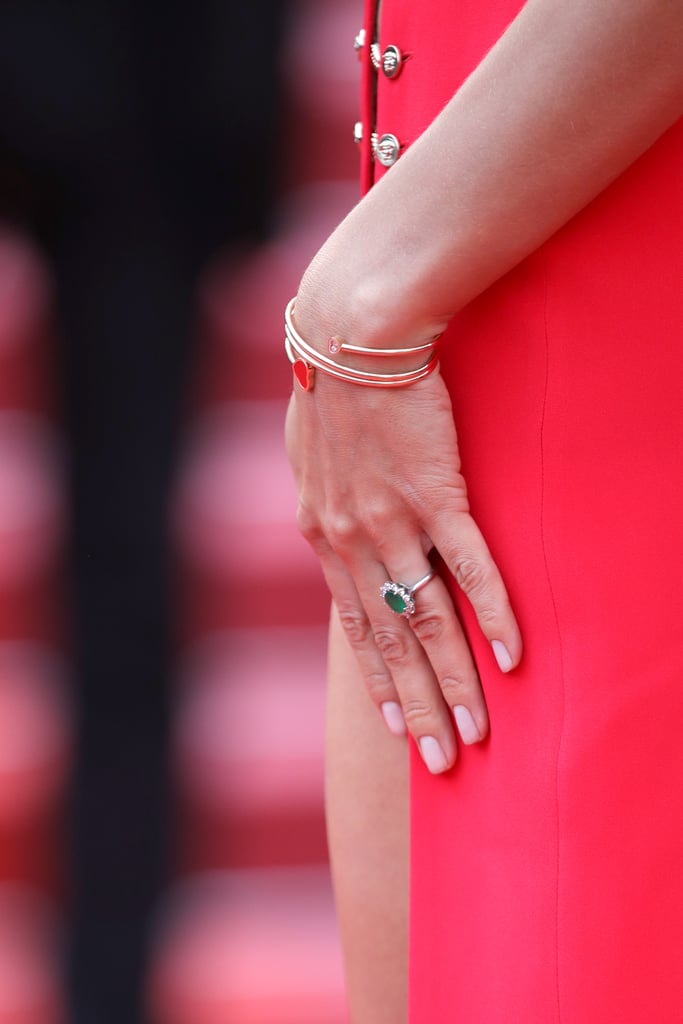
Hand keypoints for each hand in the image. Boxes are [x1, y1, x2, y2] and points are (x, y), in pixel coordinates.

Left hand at [285, 307, 521, 773]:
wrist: (349, 335)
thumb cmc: (330, 390)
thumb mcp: (307, 457)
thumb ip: (322, 503)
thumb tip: (328, 527)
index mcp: (323, 536)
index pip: (357, 626)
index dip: (381, 681)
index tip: (398, 726)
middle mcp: (353, 542)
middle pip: (394, 641)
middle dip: (419, 706)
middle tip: (443, 762)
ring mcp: (393, 522)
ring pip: (429, 619)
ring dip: (457, 680)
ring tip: (480, 730)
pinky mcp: (436, 494)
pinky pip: (469, 568)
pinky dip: (493, 614)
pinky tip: (515, 655)